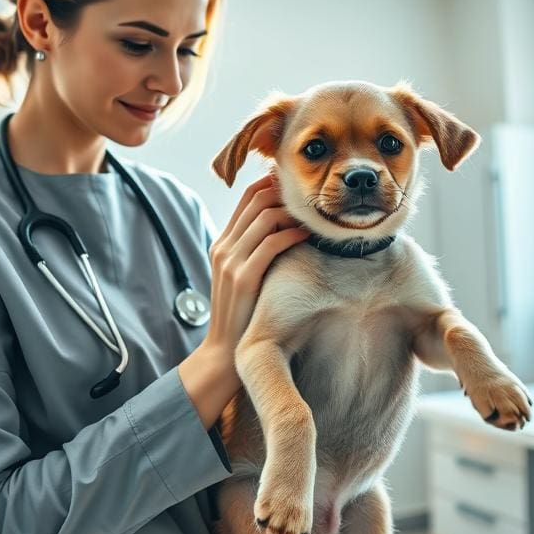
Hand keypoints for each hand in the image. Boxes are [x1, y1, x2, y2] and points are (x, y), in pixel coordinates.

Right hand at [204, 174, 309, 357]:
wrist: (223, 350)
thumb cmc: (242, 313)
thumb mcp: (241, 276)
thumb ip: (253, 252)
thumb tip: (284, 229)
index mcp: (222, 243)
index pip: (246, 197)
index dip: (271, 183)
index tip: (296, 183)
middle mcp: (223, 247)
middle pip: (255, 199)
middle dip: (284, 191)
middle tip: (309, 195)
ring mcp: (231, 261)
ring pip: (264, 217)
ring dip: (292, 211)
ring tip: (312, 216)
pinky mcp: (243, 277)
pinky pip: (271, 243)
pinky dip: (292, 233)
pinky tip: (306, 235)